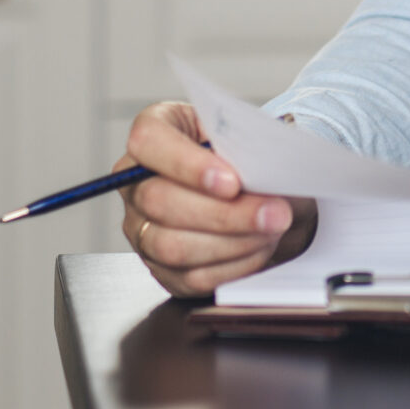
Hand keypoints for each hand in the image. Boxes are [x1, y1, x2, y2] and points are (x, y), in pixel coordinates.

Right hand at [118, 99, 315, 297]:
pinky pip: (190, 276)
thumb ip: (245, 143)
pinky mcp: (160, 268)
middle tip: (274, 212)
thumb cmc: (246, 154)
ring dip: (233, 241)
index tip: (233, 182)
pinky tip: (261, 247)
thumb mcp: (246, 134)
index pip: (148, 141)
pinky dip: (233, 265)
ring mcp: (141, 228)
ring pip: (172, 246)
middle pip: (159, 201)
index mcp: (154, 132)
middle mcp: (135, 182)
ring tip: (272, 228)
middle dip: (224, 213)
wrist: (260, 189)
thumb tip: (260, 166)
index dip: (187, 164)